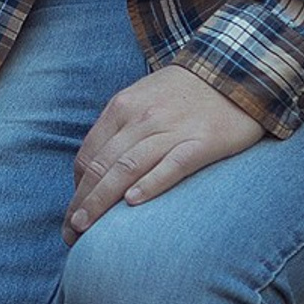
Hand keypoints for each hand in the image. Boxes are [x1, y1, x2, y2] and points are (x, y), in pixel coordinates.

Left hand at [66, 66, 263, 238]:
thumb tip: (99, 169)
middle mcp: (139, 118)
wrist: (232, 70)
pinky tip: (133, 203)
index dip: (77, 188)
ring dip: (102, 200)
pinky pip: (172, 164)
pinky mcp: (202, 141)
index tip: (72, 215)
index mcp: (121, 108)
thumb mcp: (142, 100)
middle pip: (102, 165)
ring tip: (87, 227)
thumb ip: (121, 130)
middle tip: (70, 233)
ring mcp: (170, 129)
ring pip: (126, 167)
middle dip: (82, 201)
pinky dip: (150, 183)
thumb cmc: (182, 93)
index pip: (89, 154)